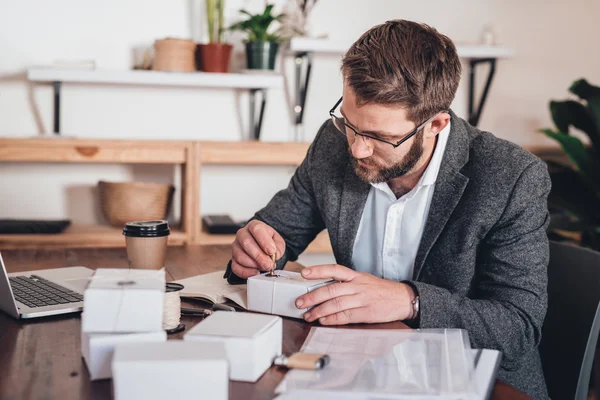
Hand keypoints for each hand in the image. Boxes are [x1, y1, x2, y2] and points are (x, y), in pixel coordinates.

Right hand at [231, 220, 285, 278]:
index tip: (271, 251)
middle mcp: (242, 234)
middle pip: (246, 243)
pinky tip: (256, 272)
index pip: (256, 229)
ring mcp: (236, 246)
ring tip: (264, 267)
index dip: (264, 241)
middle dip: (259, 256)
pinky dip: (246, 272)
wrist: (263, 247)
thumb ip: (277, 248)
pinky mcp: (233, 259)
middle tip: (269, 264)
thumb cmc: (269, 242)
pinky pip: (235, 267)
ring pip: (240, 256)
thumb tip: (272, 256)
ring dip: (253, 264)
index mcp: (254, 226)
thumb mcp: (278, 242)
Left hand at [295, 264, 415, 324]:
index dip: (318, 270)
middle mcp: (357, 286)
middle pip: (331, 289)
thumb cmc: (381, 290)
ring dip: (319, 311)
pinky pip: (346, 316)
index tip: (304, 273)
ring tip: (308, 315)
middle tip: (299, 302)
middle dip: (312, 296)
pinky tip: (323, 321)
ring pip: (336, 304)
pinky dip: (332, 319)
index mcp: (356, 276)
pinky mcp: (366, 313)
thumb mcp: (364, 280)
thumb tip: (323, 289)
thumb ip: (346, 283)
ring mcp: (362, 299)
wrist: (403, 298)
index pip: (334, 269)